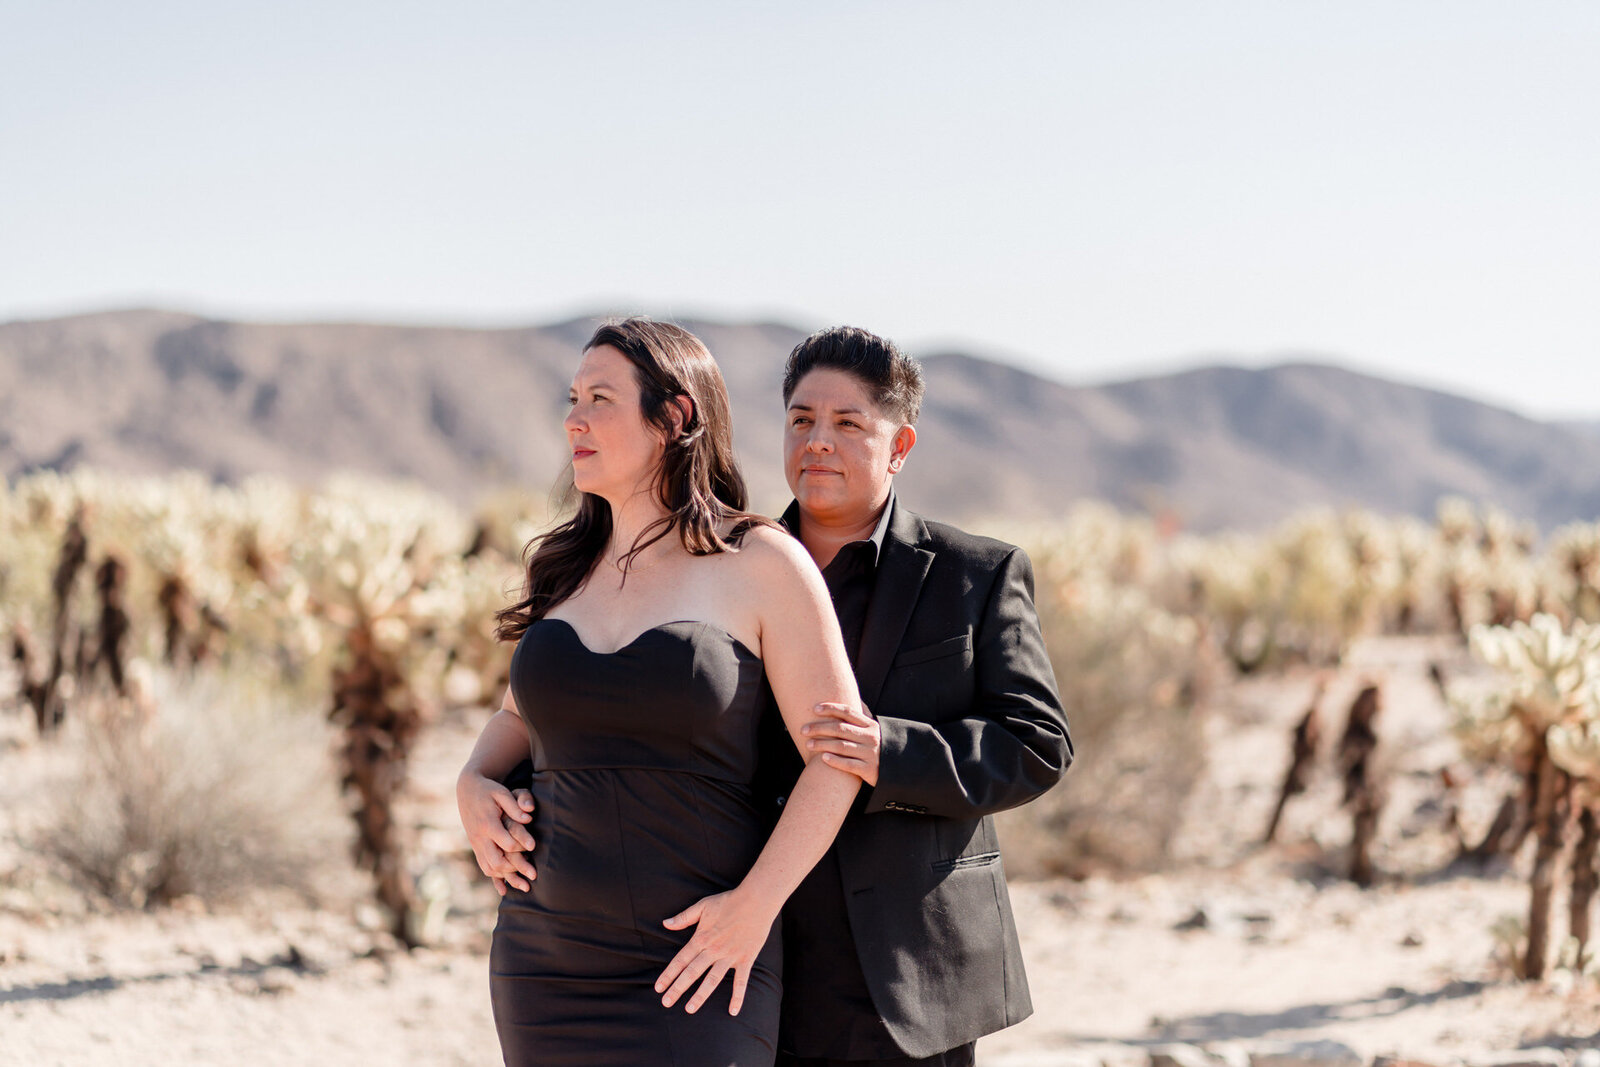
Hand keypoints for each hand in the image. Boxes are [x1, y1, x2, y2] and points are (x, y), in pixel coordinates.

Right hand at [456, 772, 537, 894]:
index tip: (534, 848)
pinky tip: (505, 889)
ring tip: (524, 885)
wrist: (467, 789)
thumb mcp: (501, 792)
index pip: (506, 842)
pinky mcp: (476, 846)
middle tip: (533, 875)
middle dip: (516, 870)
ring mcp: (476, 843)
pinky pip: (484, 866)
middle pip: (497, 861)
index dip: (521, 845)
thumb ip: (515, 805)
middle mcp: (480, 837)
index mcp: (488, 824)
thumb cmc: (488, 790)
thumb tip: (529, 817)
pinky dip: (494, 878)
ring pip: (489, 867)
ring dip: (507, 877)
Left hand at [655, 888, 777, 1015]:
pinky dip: (738, 996)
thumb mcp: (702, 906)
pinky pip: (741, 981)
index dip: (668, 974)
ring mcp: (729, 956)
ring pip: (712, 980)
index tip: (658, 987)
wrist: (755, 900)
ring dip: (700, 995)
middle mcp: (713, 950)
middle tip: (666, 1002)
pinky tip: (733, 1011)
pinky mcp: (745, 959)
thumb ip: (683, 917)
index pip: (680, 960)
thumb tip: (665, 923)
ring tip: (689, 1009)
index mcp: (701, 938)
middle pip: (692, 972)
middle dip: (678, 988)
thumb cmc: (728, 901)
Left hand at [802, 701, 879, 786]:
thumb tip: (855, 698)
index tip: (815, 709)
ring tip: (808, 744)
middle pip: (840, 729)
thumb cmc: (877, 746)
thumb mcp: (874, 729)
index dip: (831, 708)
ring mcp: (870, 753)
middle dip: (820, 728)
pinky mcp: (869, 769)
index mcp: (870, 725)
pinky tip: (823, 758)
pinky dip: (836, 761)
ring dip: (823, 744)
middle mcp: (870, 737)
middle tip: (803, 729)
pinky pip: (849, 764)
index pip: (848, 712)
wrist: (895, 769)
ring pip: (842, 746)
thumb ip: (863, 715)